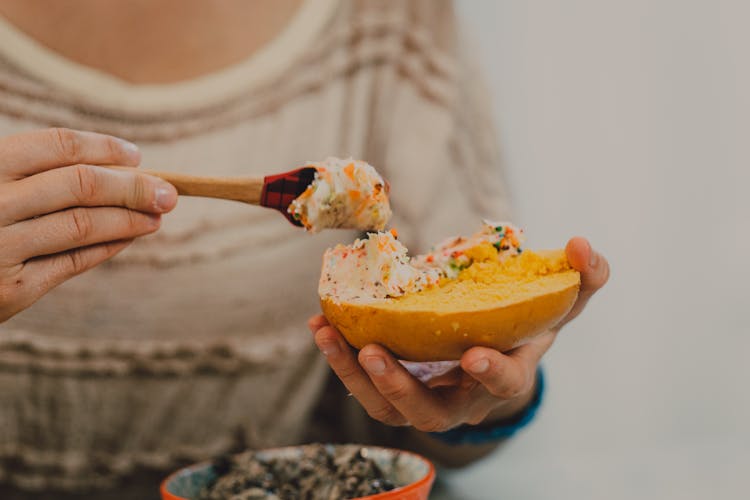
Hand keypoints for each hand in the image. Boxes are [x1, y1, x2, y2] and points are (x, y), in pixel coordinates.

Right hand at [0, 128, 177, 322]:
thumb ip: (31, 174)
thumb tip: (116, 168)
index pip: (57, 146)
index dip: (104, 149)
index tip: (136, 156)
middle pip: (81, 185)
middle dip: (134, 186)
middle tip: (170, 192)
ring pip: (84, 225)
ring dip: (130, 219)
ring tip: (157, 215)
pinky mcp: (10, 291)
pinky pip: (73, 263)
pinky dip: (109, 247)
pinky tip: (131, 237)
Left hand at [309, 237, 608, 431]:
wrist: (497, 345)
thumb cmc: (527, 322)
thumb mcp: (560, 300)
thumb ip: (583, 276)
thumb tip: (583, 245)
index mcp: (506, 375)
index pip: (505, 384)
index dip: (492, 373)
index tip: (474, 355)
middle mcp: (463, 398)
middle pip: (430, 413)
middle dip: (400, 387)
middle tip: (373, 353)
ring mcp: (426, 397)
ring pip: (387, 407)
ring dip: (354, 375)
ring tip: (327, 334)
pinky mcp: (397, 387)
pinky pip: (365, 384)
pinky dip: (340, 357)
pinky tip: (322, 324)